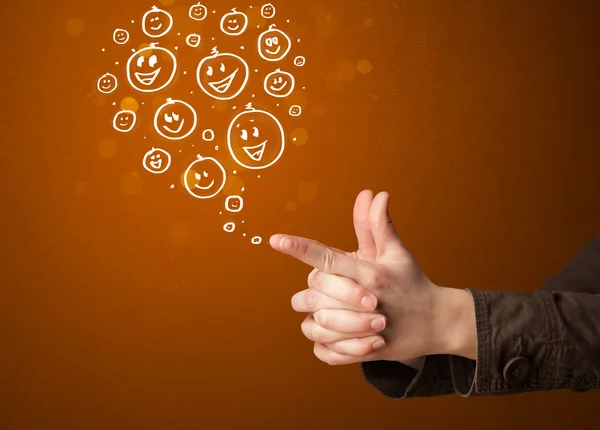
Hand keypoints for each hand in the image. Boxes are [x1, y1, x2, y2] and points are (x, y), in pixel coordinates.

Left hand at [271, 190, 476, 365]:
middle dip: (315, 287)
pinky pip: (326, 352)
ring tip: (329, 312)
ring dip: (316, 318)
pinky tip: (333, 335)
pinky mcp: (365, 353)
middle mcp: (366, 300)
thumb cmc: (412, 283)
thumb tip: (374, 193)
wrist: (438, 324)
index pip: (327, 258)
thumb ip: (377, 225)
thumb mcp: (396, 253)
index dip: (299, 248)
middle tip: (331, 287)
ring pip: (315, 324)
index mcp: (371, 274)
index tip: (275, 240)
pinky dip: (324, 345)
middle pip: (315, 289)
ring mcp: (365, 330)